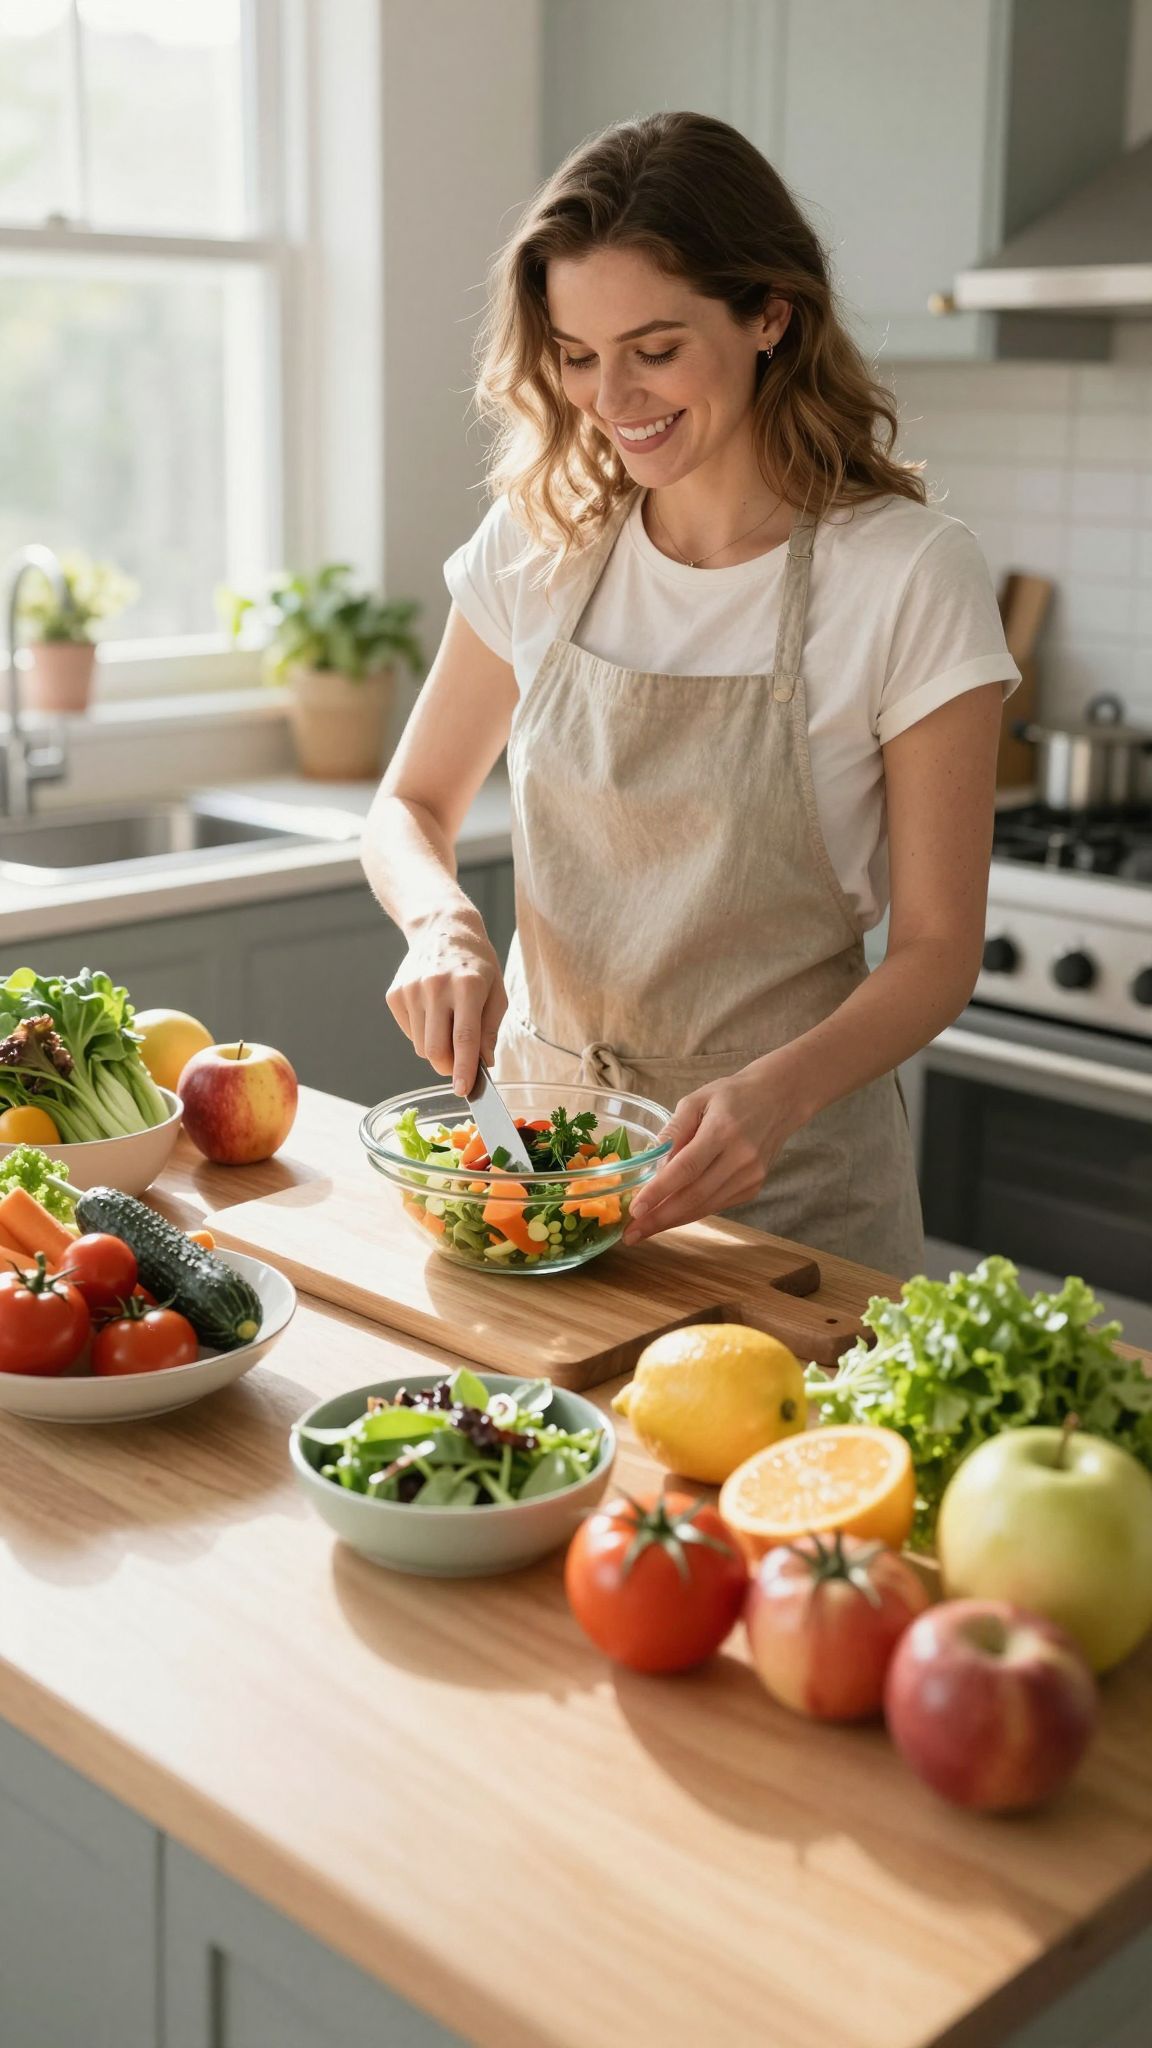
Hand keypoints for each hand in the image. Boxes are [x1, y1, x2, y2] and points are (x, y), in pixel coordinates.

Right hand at [386, 908, 506, 1096]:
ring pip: (421, 1046)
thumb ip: (490, 1029)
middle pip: (436, 1049)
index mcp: (466, 986)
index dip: (464, 1069)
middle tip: (460, 1067)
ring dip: (437, 1050)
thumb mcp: (495, 991)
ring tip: (448, 1026)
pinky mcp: (395, 994)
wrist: (442, 927)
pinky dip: (423, 1034)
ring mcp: (411, 990)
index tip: (464, 1091)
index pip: (464, 1038)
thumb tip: (484, 1064)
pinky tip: (432, 1013)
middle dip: (448, 1067)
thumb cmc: (476, 962)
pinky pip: (410, 1032)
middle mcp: (435, 987)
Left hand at [623, 1059, 801, 1242]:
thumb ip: (673, 1129)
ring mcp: (750, 1177)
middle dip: (659, 1218)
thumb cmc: (732, 1096)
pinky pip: (715, 1205)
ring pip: (704, 1207)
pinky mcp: (754, 1188)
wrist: (778, 1101)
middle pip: (694, 1196)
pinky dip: (690, 1213)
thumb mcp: (697, 1099)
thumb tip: (651, 1160)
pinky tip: (669, 1216)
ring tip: (642, 1230)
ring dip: (671, 1221)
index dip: (659, 1192)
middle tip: (630, 1234)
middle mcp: (740, 1158)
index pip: (686, 1168)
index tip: (635, 1210)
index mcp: (723, 1131)